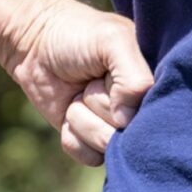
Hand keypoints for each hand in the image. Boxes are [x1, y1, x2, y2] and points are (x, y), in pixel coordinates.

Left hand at [6, 0, 152, 166]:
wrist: (34, 41)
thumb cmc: (79, 35)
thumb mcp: (114, 42)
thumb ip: (135, 78)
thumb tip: (126, 121)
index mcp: (156, 87)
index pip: (157, 115)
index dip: (131, 100)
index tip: (113, 77)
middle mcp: (141, 111)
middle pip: (129, 133)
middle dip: (101, 106)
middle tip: (93, 81)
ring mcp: (116, 128)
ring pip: (106, 146)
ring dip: (83, 119)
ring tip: (79, 93)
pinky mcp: (90, 140)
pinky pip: (88, 156)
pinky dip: (73, 135)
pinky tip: (69, 111)